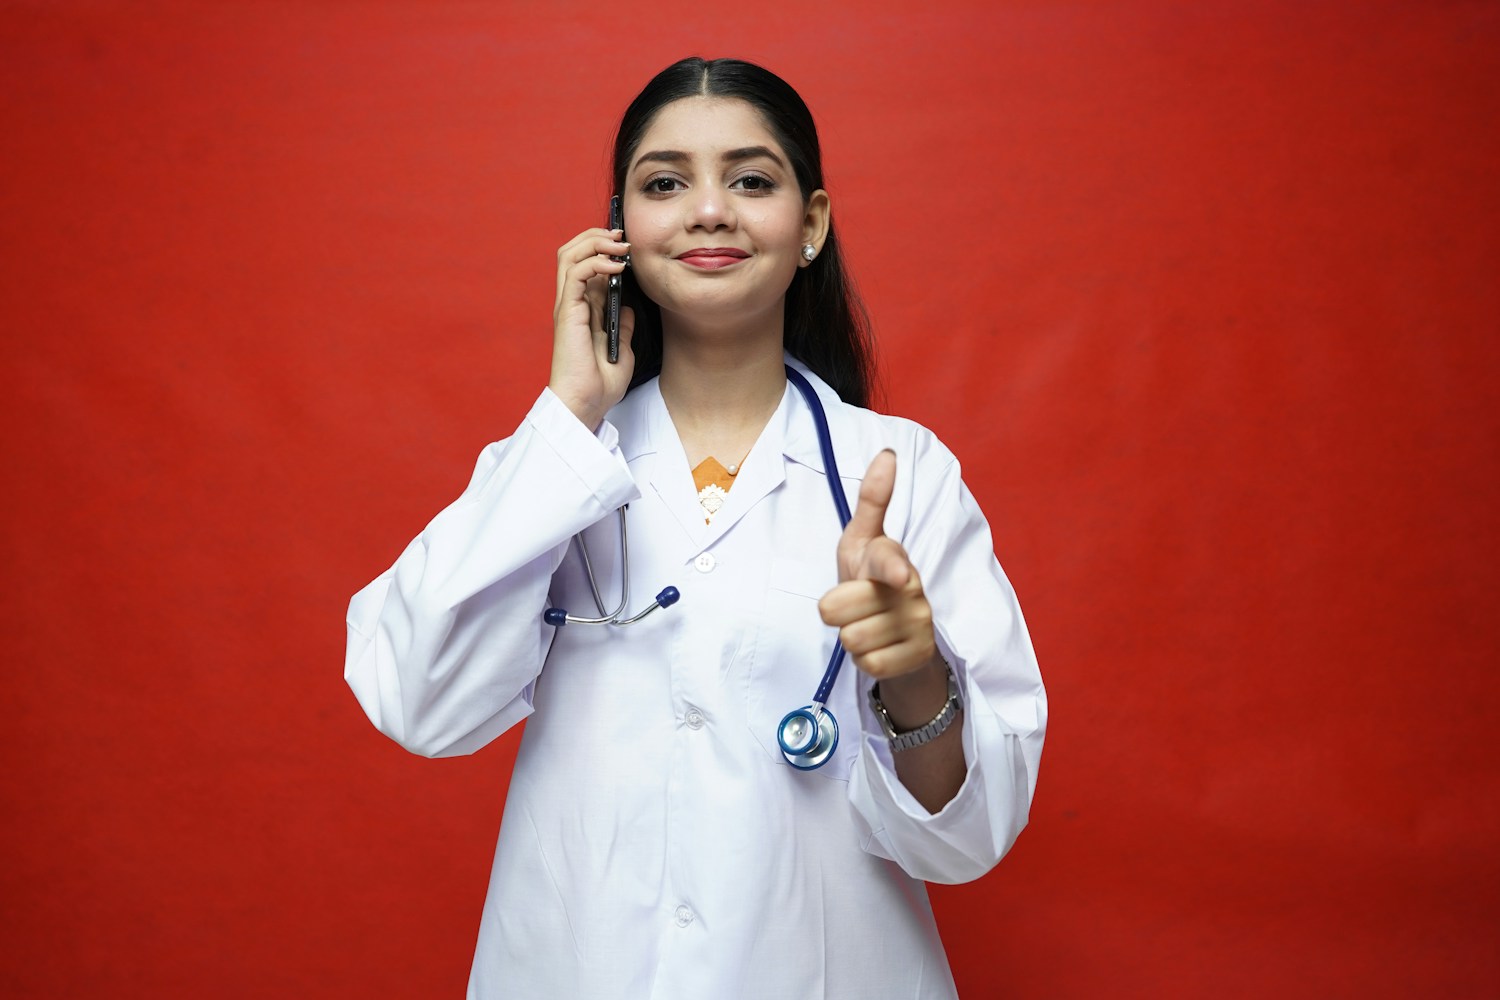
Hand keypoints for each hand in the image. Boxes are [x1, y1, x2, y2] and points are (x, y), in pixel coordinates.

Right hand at [548, 227, 636, 428]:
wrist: (586, 403)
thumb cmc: (600, 384)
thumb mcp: (622, 349)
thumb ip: (623, 325)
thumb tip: (627, 306)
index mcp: (583, 308)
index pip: (586, 263)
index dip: (603, 248)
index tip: (628, 245)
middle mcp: (572, 302)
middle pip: (573, 251)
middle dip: (597, 236)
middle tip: (622, 235)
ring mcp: (567, 305)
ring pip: (569, 254)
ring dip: (596, 242)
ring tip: (620, 245)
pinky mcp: (567, 311)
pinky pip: (575, 273)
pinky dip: (595, 261)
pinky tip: (616, 267)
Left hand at [818, 450, 938, 679]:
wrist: (899, 631)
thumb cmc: (870, 579)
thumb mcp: (862, 540)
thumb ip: (872, 500)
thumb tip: (887, 453)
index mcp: (893, 558)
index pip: (888, 562)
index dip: (892, 568)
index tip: (900, 576)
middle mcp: (912, 589)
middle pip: (838, 609)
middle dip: (836, 611)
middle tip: (853, 604)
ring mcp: (918, 624)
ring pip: (852, 640)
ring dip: (851, 637)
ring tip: (868, 624)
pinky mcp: (919, 655)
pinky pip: (871, 665)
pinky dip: (867, 661)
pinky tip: (879, 646)